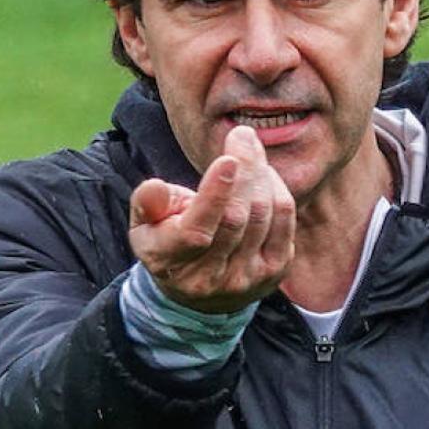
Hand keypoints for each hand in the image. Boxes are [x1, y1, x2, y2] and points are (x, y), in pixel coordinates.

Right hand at [128, 124, 295, 313]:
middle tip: (242, 135)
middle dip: (245, 170)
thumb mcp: (145, 226)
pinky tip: (264, 174)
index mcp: (171, 262)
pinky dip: (277, 188)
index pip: (197, 231)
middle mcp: (210, 278)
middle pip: (236, 217)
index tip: (227, 159)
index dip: (215, 195)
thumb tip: (155, 187)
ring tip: (249, 148)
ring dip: (260, 174)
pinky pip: (283, 220)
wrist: (200, 293)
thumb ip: (146, 204)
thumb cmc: (169, 243)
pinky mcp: (274, 271)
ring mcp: (245, 278)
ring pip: (262, 215)